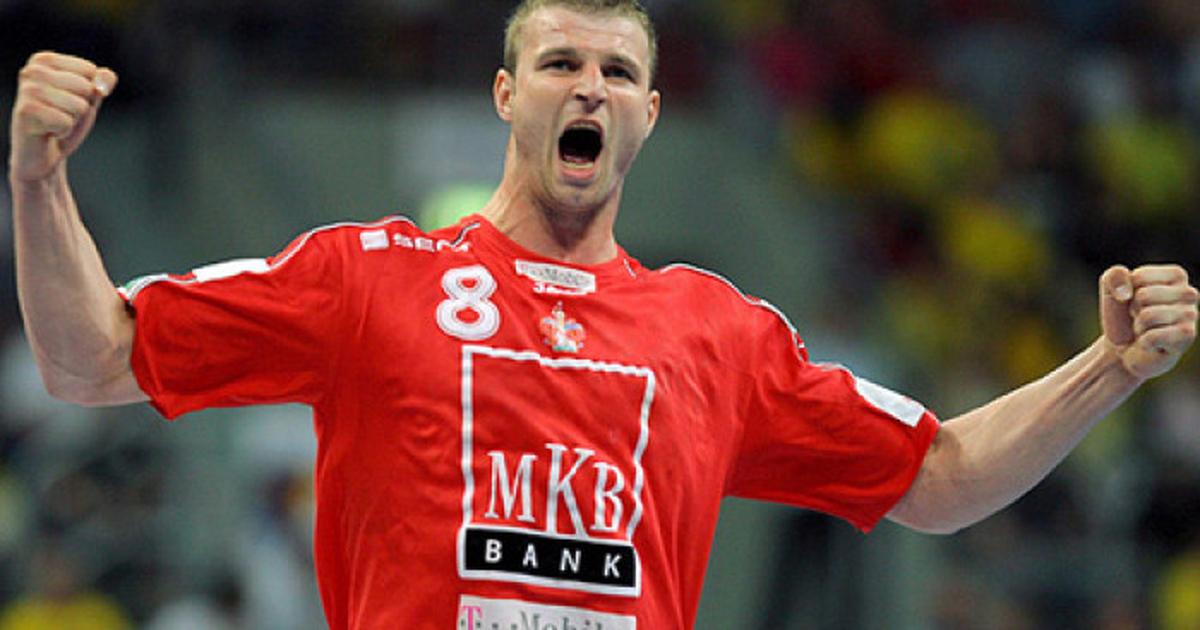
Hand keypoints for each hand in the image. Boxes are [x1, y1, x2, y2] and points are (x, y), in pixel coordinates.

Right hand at [9, 51, 117, 182]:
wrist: (43, 153)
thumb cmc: (65, 121)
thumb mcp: (89, 98)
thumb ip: (102, 81)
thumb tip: (104, 82)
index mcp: (45, 60)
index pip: (90, 70)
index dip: (88, 92)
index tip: (67, 102)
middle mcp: (32, 70)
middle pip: (86, 87)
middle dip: (81, 108)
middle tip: (61, 115)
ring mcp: (27, 90)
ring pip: (79, 106)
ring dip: (72, 121)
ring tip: (54, 123)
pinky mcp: (26, 111)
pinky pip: (66, 122)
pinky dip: (63, 132)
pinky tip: (48, 132)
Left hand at [1101, 264, 1198, 379]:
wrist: (1123, 349)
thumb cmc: (1122, 316)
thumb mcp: (1110, 290)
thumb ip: (1114, 277)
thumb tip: (1125, 293)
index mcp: (1175, 275)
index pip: (1139, 277)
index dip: (1127, 292)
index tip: (1134, 301)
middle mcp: (1189, 292)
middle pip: (1143, 296)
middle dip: (1133, 310)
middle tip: (1139, 318)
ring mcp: (1191, 315)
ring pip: (1148, 316)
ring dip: (1138, 326)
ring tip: (1145, 329)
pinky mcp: (1188, 336)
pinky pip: (1153, 336)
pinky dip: (1144, 342)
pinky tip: (1152, 343)